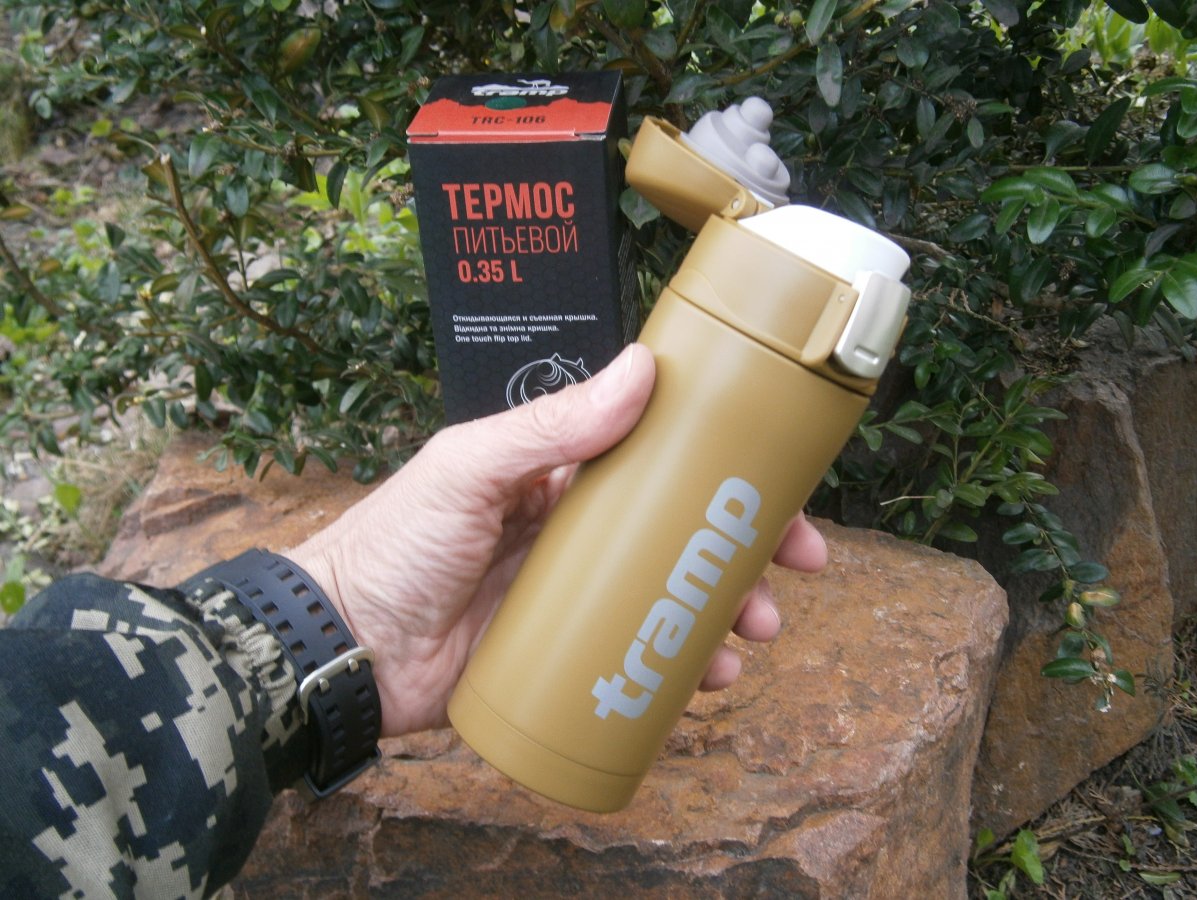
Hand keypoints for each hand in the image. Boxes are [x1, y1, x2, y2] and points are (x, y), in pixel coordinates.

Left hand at [288, 343, 826, 735]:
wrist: (339, 647)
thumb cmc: (393, 544)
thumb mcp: (468, 469)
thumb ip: (547, 424)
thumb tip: (640, 369)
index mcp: (560, 476)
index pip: (660, 462)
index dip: (723, 472)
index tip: (779, 487)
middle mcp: (577, 533)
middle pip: (682, 534)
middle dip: (745, 549)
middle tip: (796, 567)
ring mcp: (575, 599)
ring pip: (672, 599)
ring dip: (725, 610)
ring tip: (754, 632)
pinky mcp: (565, 658)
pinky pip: (639, 660)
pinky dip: (681, 668)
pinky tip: (709, 678)